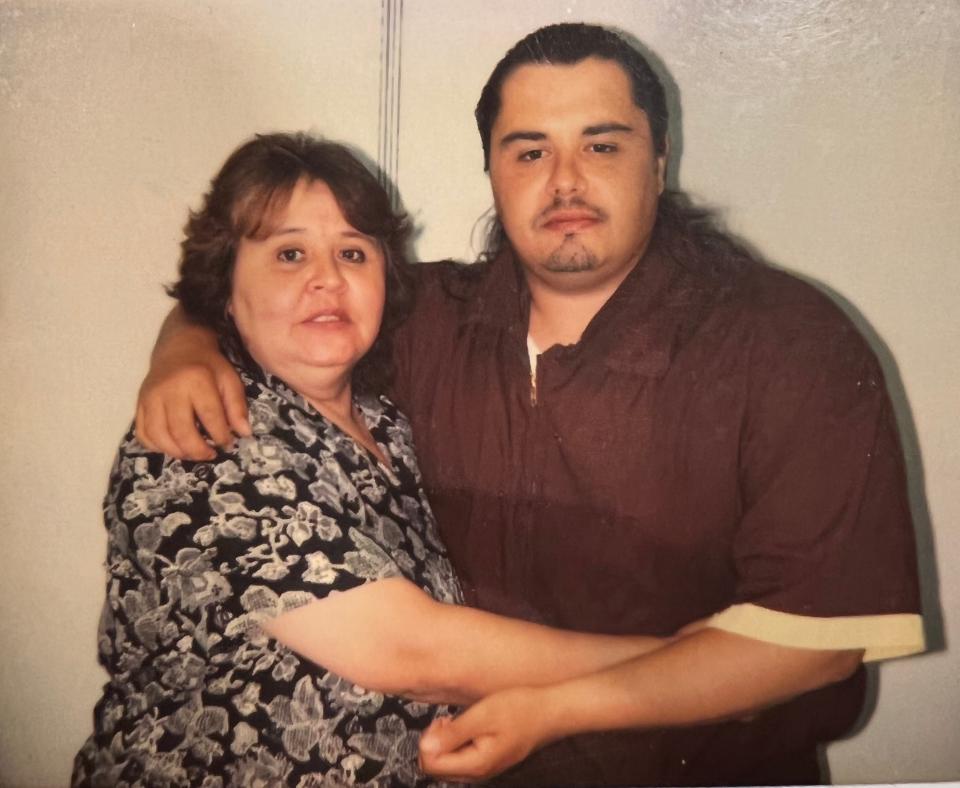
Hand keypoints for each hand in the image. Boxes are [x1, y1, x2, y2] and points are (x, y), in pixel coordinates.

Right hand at [135, 321, 248, 459]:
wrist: (179, 347)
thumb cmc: (208, 366)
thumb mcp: (229, 380)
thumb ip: (237, 406)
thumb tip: (244, 433)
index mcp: (196, 380)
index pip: (209, 416)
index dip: (221, 436)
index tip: (228, 444)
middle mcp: (169, 390)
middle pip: (180, 431)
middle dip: (198, 450)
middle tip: (210, 454)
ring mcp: (150, 397)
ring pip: (158, 436)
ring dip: (177, 452)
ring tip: (193, 454)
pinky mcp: (139, 403)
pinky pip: (143, 433)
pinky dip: (156, 447)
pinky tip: (173, 447)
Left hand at [419, 687, 555, 781]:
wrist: (549, 711)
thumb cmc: (521, 710)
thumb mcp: (482, 715)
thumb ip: (453, 733)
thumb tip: (425, 746)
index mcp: (475, 764)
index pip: (430, 764)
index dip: (429, 740)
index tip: (442, 721)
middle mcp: (478, 772)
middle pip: (436, 767)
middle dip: (435, 742)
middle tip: (449, 720)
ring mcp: (485, 767)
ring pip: (448, 763)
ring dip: (447, 741)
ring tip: (460, 720)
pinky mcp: (489, 759)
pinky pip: (462, 757)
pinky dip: (458, 741)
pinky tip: (470, 725)